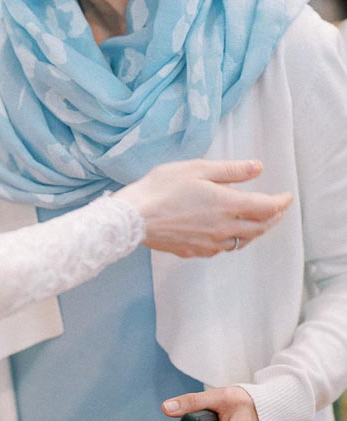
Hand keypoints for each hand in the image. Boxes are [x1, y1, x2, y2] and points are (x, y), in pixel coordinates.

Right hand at [116, 158, 291, 257]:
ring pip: (242, 242)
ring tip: (258, 223)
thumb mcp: (197, 169)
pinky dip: (232, 241)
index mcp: (227, 205)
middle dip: (273, 219)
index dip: (281, 202)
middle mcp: (223, 228)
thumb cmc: (161, 188)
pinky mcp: (194, 252)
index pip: (266, 208)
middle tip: (278, 210)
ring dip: (255, 232)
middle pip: (259, 228)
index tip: (287, 197)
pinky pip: (221, 249)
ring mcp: (209, 244)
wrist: (133, 218)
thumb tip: (257, 168)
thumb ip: (231, 171)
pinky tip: (227, 235)